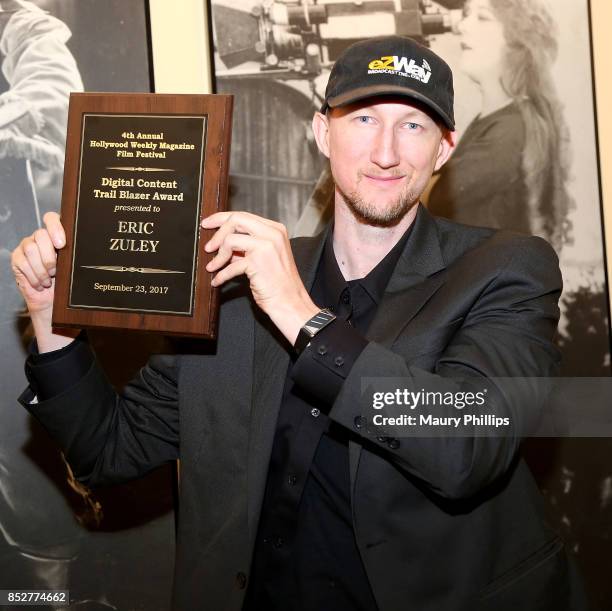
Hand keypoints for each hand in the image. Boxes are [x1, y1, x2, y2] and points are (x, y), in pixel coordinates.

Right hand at [11, 211, 64, 313]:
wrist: (51, 300)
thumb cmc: (64, 283)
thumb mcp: (72, 267)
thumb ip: (72, 254)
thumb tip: (78, 248)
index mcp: (56, 236)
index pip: (51, 218)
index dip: (55, 227)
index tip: (61, 244)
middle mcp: (40, 238)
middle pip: (41, 235)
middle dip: (49, 257)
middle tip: (55, 271)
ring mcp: (27, 246)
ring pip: (31, 248)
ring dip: (41, 268)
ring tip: (48, 279)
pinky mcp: (17, 258)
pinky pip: (22, 262)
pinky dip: (33, 275)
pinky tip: (40, 283)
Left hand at [202, 211, 319, 344]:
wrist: (290, 302)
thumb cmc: (279, 284)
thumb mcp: (265, 257)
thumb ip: (248, 246)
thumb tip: (224, 242)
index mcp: (276, 230)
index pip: (244, 216)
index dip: (221, 219)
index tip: (208, 224)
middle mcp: (272, 235)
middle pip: (236, 221)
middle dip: (217, 234)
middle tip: (208, 247)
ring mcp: (266, 247)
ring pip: (230, 240)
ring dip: (218, 257)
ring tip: (212, 267)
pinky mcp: (257, 262)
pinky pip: (230, 264)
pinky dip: (222, 274)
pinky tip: (218, 281)